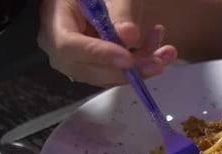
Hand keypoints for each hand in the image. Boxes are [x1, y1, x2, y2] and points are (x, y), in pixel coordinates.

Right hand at [37, 0, 176, 86]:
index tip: (127, 59)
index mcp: (54, 20)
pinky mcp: (96, 65)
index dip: (99, 55)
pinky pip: (118, 71)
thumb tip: (129, 36)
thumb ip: (118, 10)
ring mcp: (78, 59)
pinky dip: (142, 62)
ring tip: (167, 53)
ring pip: (109, 75)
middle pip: (90, 70)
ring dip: (142, 67)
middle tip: (157, 64)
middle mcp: (60, 47)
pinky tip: (160, 48)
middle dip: (128, 71)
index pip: (69, 46)